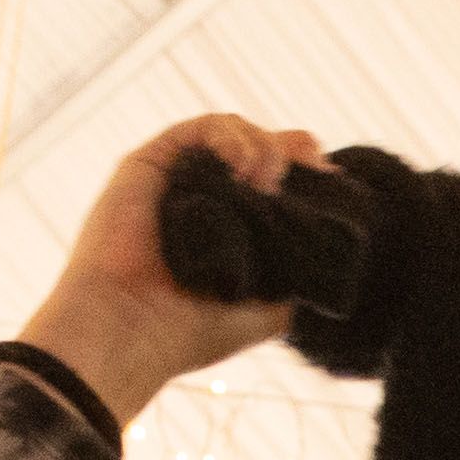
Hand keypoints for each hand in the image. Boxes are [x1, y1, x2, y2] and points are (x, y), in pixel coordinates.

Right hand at [18, 113, 328, 425]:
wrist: (129, 331)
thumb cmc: (189, 332)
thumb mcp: (265, 313)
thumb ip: (296, 280)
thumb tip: (326, 256)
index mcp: (229, 228)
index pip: (275, 180)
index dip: (306, 170)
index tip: (330, 178)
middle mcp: (202, 199)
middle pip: (258, 148)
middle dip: (292, 148)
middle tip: (313, 166)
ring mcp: (175, 179)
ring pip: (233, 132)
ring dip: (264, 144)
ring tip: (268, 180)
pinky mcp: (149, 163)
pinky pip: (198, 128)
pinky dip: (231, 135)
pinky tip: (246, 165)